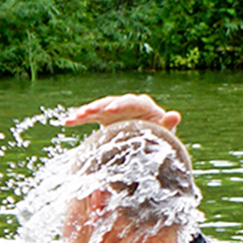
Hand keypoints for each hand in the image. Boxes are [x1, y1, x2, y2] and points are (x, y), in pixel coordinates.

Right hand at [63, 93, 178, 130]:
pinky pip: (90, 116)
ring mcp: (114, 109)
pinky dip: (79, 118)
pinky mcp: (104, 117)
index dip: (120, 105)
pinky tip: (67, 121)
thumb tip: (175, 115)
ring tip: (75, 117)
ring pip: (99, 107)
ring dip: (86, 111)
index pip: (131, 101)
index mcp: (143, 105)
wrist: (151, 141)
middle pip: (111, 102)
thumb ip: (168, 124)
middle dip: (99, 106)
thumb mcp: (166, 133)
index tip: (110, 110)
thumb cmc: (161, 136)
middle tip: (87, 112)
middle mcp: (127, 103)